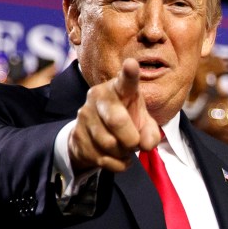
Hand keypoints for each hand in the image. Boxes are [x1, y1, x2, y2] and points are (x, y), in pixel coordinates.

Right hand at [68, 58, 160, 172]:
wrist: (93, 136)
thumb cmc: (126, 121)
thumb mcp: (143, 124)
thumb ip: (151, 133)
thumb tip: (146, 144)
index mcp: (119, 89)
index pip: (125, 81)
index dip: (129, 73)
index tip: (131, 64)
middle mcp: (98, 97)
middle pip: (117, 121)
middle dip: (131, 139)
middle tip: (135, 144)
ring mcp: (84, 115)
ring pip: (109, 144)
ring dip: (123, 153)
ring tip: (124, 149)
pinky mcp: (76, 135)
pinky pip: (101, 158)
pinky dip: (115, 164)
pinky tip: (116, 158)